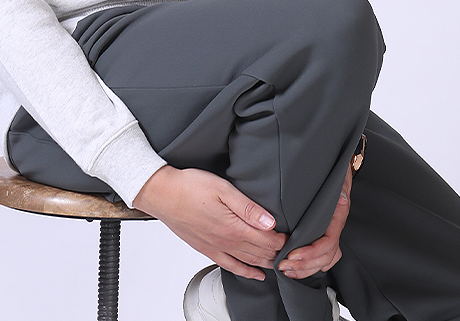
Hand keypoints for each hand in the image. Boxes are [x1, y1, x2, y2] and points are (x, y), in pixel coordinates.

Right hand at [132, 165, 286, 279]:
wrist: (163, 194)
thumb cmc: (190, 186)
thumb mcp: (222, 188)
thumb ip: (248, 207)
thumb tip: (270, 222)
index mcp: (234, 227)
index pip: (268, 240)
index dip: (284, 240)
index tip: (296, 235)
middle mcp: (227, 242)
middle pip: (261, 253)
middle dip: (280, 253)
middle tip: (294, 249)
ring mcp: (216, 248)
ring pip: (249, 261)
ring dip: (267, 263)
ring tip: (282, 262)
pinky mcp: (207, 249)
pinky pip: (231, 266)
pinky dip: (246, 272)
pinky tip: (256, 273)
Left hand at [278, 162, 352, 278]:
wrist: (337, 159)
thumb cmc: (331, 164)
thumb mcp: (331, 171)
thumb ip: (330, 182)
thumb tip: (333, 192)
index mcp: (337, 212)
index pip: (327, 242)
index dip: (310, 252)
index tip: (291, 255)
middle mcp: (336, 222)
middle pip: (326, 255)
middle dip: (305, 265)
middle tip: (283, 266)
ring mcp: (333, 227)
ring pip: (326, 258)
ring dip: (307, 268)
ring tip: (287, 270)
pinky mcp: (326, 228)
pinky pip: (326, 254)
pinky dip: (314, 264)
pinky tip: (301, 267)